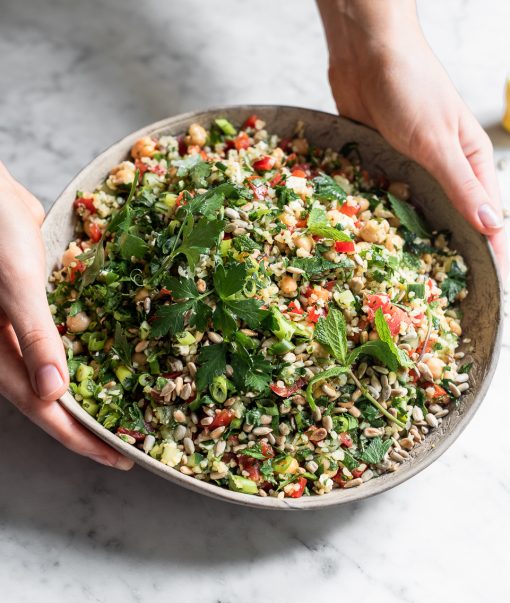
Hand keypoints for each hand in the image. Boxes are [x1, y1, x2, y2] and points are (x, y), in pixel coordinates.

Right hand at [0, 162, 132, 469]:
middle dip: (91, 425)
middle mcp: (14, 349)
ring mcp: (27, 331)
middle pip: (55, 400)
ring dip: (92, 393)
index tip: (118, 456)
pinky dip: (89, 356)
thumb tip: (55, 394)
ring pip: (62, 373)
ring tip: (127, 409)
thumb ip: (34, 337)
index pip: (46, 410)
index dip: (81, 437)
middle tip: (131, 441)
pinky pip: (67, 342)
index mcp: (2, 354)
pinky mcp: (41, 309)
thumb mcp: (16, 288)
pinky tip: (113, 360)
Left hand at [318, 0, 507, 277]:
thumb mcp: (439, 141)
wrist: (368, 52)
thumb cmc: (411, 86)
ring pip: (416, 213)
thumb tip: (492, 225)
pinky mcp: (381, 163)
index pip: (488, 218)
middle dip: (446, 253)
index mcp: (471, 162)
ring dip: (411, 240)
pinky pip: (385, 198)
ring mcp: (410, 168)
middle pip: (451, 221)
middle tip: (438, 292)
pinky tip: (373, 241)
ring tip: (405, 276)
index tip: (490, 289)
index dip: (491, 254)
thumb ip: (462, 185)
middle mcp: (443, 169)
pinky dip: (381, 217)